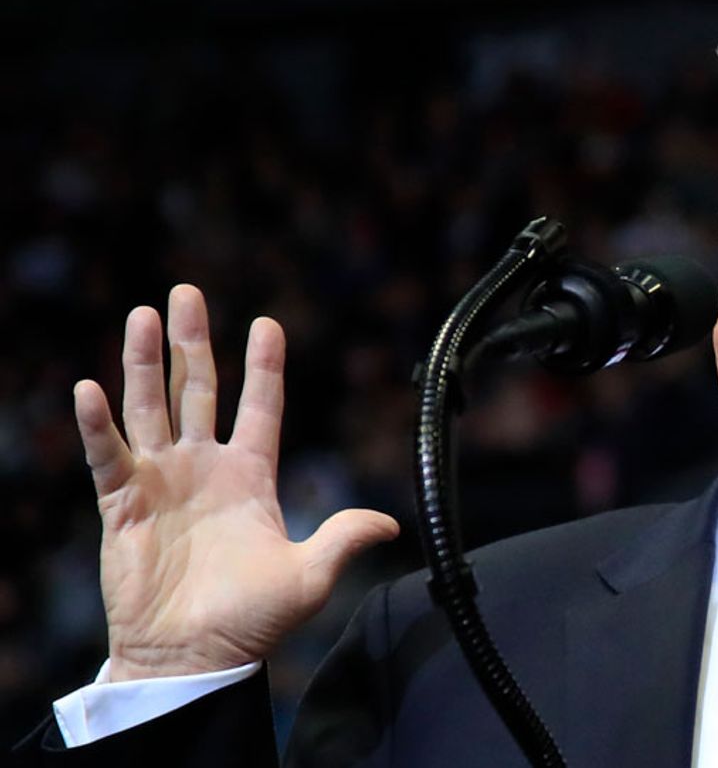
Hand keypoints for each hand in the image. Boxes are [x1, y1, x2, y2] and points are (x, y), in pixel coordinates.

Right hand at [76, 284, 399, 680]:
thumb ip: (344, 539)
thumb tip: (392, 525)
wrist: (192, 659)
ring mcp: (161, 482)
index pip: (261, 406)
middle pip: (198, 389)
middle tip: (186, 292)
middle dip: (193, 342)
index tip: (268, 323)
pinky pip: (108, 456)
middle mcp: (204, 468)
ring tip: (143, 314)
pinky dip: (98, 425)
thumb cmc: (249, 621)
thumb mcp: (309, 576)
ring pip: (150, 407)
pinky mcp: (122, 505)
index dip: (264, 366)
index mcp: (251, 476)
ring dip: (145, 362)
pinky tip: (91, 389)